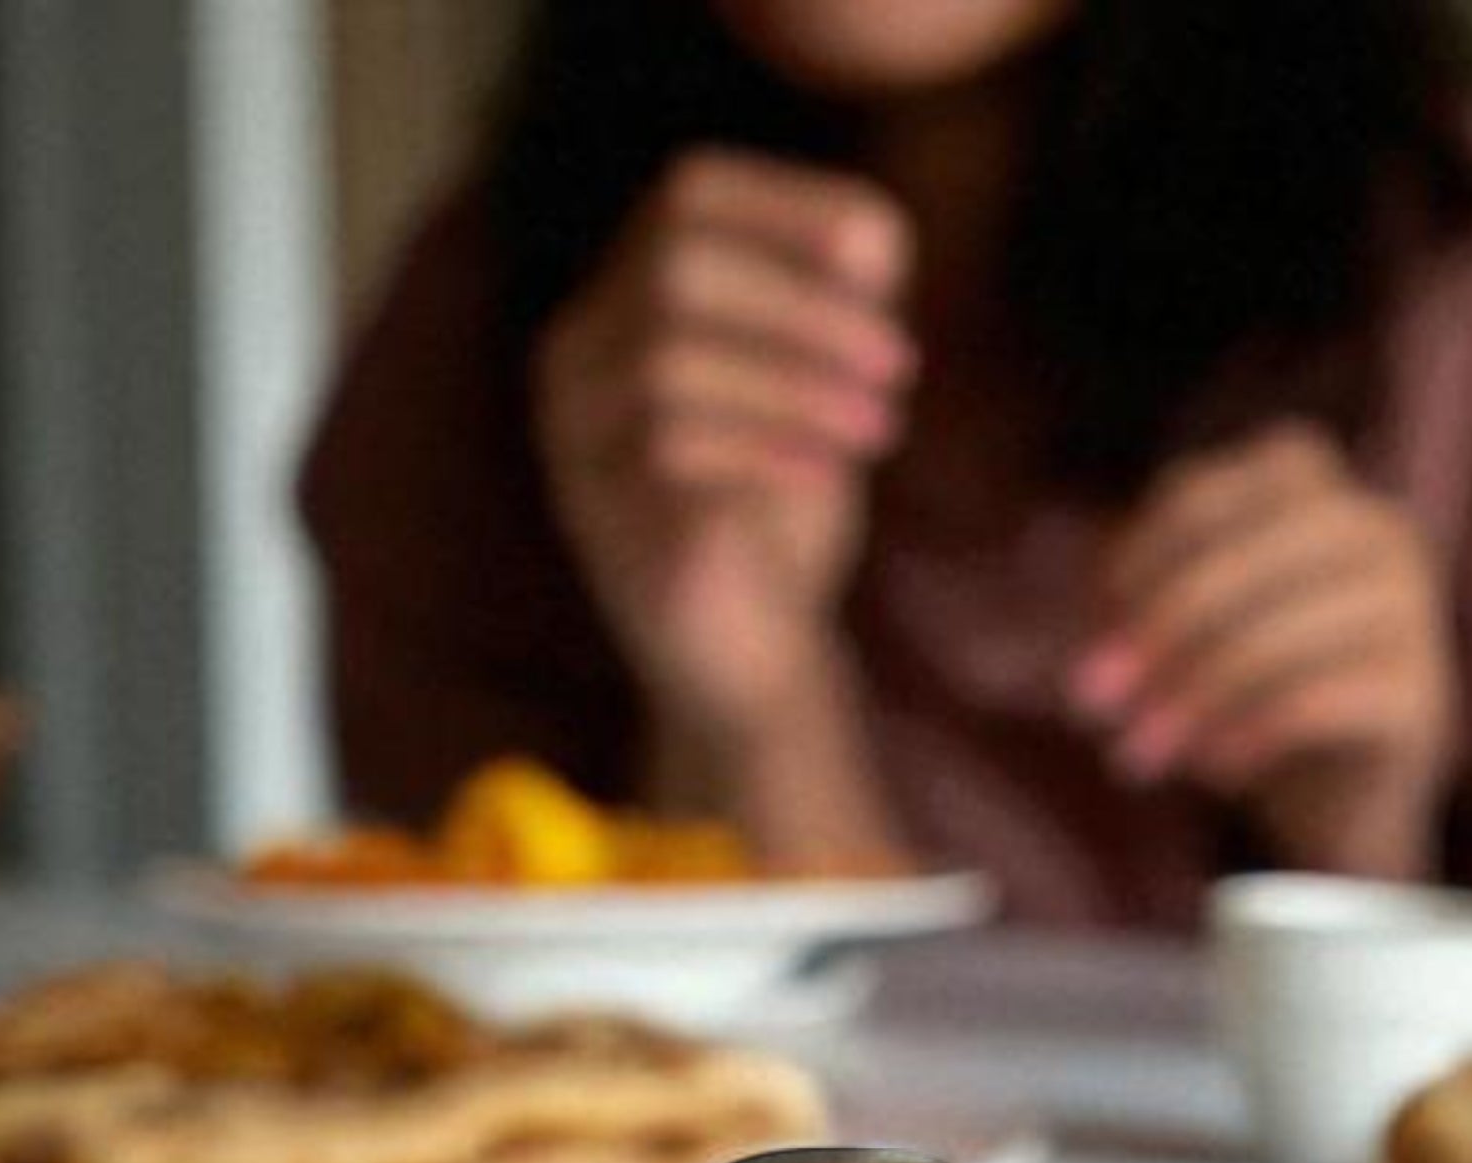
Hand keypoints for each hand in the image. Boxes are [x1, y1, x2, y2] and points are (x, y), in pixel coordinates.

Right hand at [532, 150, 913, 741]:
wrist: (748, 658)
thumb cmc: (785, 506)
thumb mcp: (823, 382)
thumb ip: (841, 298)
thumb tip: (869, 236)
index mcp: (628, 297)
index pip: (686, 194)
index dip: (784, 206)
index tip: (881, 260)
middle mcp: (578, 354)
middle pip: (676, 267)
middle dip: (803, 307)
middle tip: (898, 362)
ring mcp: (573, 437)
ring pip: (669, 359)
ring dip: (796, 384)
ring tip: (880, 428)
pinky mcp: (594, 513)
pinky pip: (665, 449)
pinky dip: (764, 447)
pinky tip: (828, 473)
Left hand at [1071, 424, 1458, 881]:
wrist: (1342, 801)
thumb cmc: (1249, 698)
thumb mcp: (1184, 642)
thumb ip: (1138, 622)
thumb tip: (1095, 666)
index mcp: (1309, 488)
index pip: (1203, 496)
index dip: (1135, 562)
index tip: (1091, 633)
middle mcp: (1372, 528)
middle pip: (1244, 559)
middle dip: (1160, 633)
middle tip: (1093, 706)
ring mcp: (1410, 607)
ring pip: (1281, 636)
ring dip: (1193, 700)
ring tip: (1139, 755)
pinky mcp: (1421, 692)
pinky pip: (1321, 702)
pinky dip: (1253, 735)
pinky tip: (1217, 773)